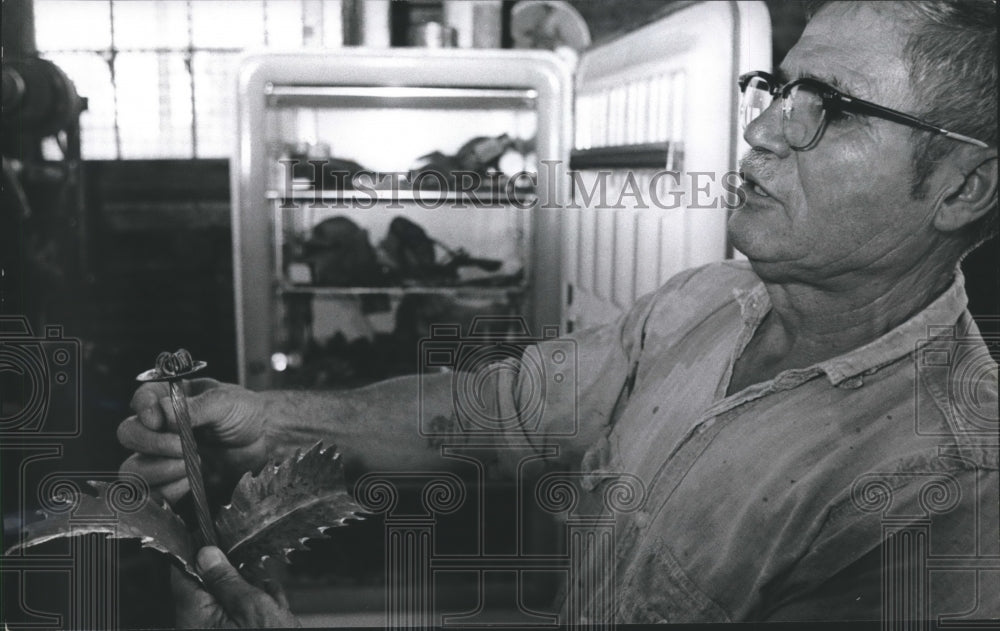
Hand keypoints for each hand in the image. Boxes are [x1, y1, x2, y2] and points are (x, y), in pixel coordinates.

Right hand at [118, 379, 271, 503]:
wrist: (266, 443)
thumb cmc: (246, 414)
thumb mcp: (226, 401)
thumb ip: (194, 407)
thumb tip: (162, 412)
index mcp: (171, 398)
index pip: (141, 400)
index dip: (143, 410)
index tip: (157, 420)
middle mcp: (161, 427)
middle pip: (128, 434)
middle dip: (152, 443)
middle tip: (183, 447)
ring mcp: (164, 456)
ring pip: (133, 467)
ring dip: (160, 468)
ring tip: (193, 463)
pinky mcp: (172, 482)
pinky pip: (153, 492)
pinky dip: (168, 489)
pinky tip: (191, 481)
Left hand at [172, 546, 299, 627]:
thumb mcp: (252, 606)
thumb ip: (227, 579)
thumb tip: (207, 553)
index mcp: (194, 616)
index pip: (183, 571)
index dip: (200, 552)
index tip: (216, 540)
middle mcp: (197, 627)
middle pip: (208, 585)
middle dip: (237, 578)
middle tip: (259, 582)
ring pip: (228, 599)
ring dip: (253, 594)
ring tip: (274, 604)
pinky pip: (237, 617)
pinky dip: (258, 610)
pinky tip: (275, 612)